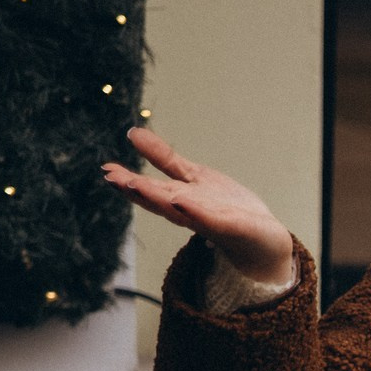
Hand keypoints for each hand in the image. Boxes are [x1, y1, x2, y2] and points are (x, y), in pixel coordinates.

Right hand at [100, 128, 296, 287]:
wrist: (264, 238)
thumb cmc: (227, 207)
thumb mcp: (193, 176)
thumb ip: (164, 159)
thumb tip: (133, 133)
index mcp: (178, 199)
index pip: (150, 189)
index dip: (128, 181)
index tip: (107, 170)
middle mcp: (189, 211)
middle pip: (159, 200)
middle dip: (137, 190)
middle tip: (113, 179)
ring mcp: (209, 220)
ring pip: (179, 210)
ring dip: (157, 199)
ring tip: (136, 186)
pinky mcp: (230, 227)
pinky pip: (210, 220)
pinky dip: (195, 212)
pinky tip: (180, 202)